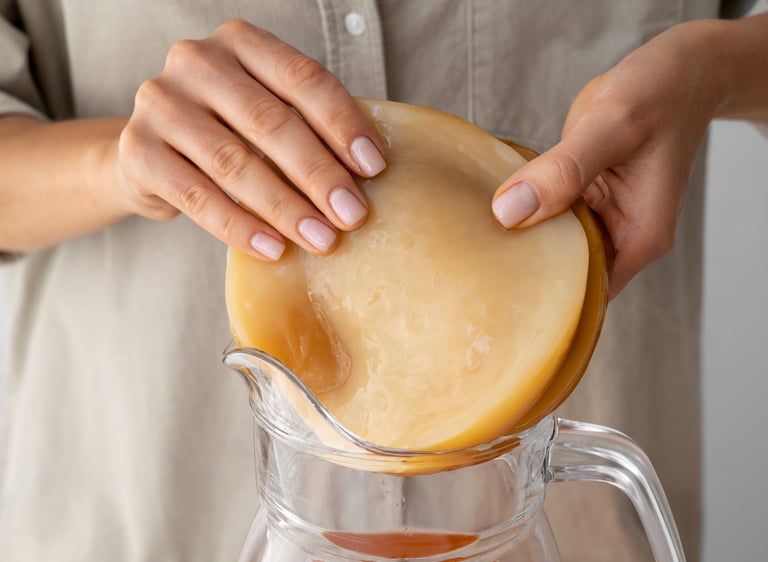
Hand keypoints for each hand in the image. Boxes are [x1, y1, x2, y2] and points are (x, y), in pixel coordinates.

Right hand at [116, 19, 385, 259]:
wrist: (150, 155)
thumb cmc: (229, 132)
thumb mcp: (267, 113)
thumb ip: (308, 126)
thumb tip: (368, 173)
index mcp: (241, 42)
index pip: (303, 79)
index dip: (343, 124)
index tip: (374, 167)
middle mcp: (196, 61)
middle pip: (271, 121)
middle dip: (318, 174)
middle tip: (353, 215)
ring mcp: (161, 103)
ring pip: (234, 162)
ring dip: (285, 208)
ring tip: (321, 240)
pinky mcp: (138, 150)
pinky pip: (197, 196)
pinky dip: (240, 227)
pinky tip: (273, 249)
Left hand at [491, 20, 726, 298]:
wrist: (676, 70)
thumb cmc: (659, 95)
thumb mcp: (612, 128)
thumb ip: (563, 170)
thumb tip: (509, 212)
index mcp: (639, 238)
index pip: (586, 294)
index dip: (542, 299)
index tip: (496, 292)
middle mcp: (620, 236)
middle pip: (563, 274)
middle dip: (522, 272)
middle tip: (473, 267)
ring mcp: (598, 218)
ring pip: (550, 244)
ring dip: (518, 240)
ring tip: (471, 242)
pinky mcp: (579, 197)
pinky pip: (545, 213)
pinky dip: (523, 210)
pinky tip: (489, 207)